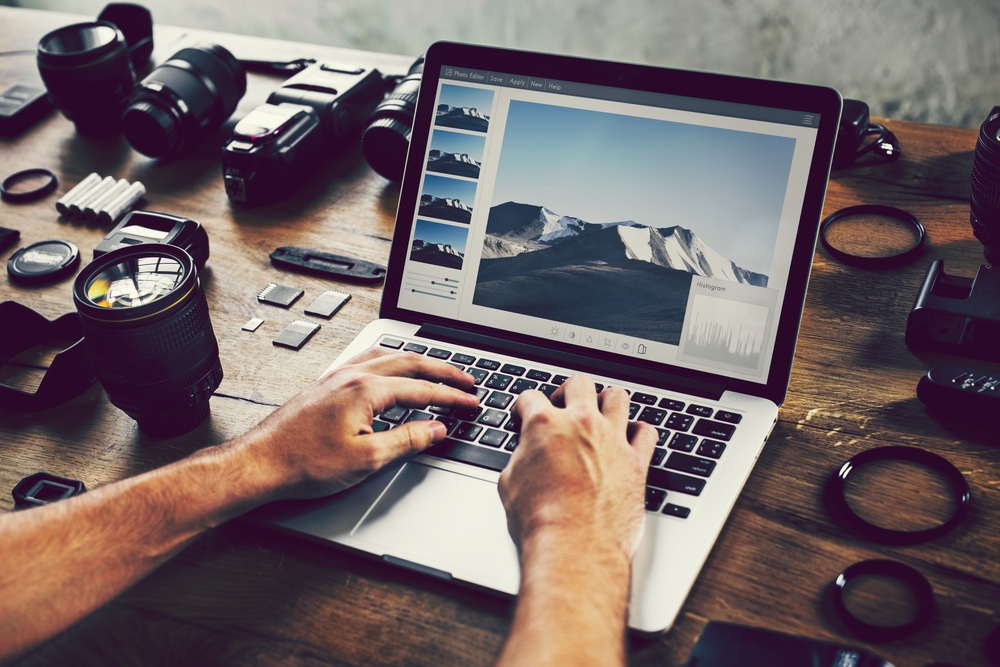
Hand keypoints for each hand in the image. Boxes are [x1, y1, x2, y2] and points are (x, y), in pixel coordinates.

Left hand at [241, 348, 479, 499]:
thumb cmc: (304, 463)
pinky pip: (366, 360)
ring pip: (387, 356)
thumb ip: (407, 440)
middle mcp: (352, 376)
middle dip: (443, 370)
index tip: (471, 402)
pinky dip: (390, 361)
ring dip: (417, 361)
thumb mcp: (367, 459)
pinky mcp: (326, 385)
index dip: (451, 396)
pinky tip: (390, 368)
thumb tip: (435, 429)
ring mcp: (337, 377)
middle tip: (466, 381)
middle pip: (409, 362)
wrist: (261, 463)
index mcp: (366, 390)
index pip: (422, 389)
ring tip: (436, 369)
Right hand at [498, 376, 656, 558]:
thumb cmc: (541, 521)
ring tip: (601, 413)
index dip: (524, 406)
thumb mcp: (510, 484)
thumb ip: (520, 459)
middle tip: (564, 404)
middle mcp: (582, 424)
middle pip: (579, 383)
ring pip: (618, 397)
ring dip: (607, 401)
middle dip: (568, 391)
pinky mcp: (637, 462)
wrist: (575, 547)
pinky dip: (639, 432)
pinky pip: (647, 433)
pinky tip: (631, 438)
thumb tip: (525, 457)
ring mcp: (613, 440)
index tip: (525, 414)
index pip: (531, 397)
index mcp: (545, 424)